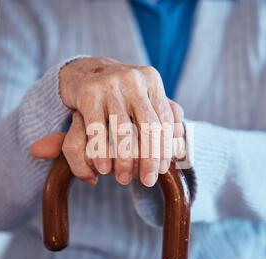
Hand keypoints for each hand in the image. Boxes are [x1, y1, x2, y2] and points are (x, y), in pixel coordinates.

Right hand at [54, 57, 182, 186]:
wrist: (84, 70)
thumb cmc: (121, 91)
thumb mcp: (143, 94)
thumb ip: (162, 112)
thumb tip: (180, 137)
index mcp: (151, 79)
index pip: (164, 119)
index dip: (165, 148)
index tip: (162, 170)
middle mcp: (133, 80)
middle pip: (149, 126)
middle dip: (150, 158)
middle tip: (148, 181)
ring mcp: (110, 85)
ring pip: (123, 131)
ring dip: (125, 160)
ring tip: (123, 179)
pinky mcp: (88, 94)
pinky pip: (97, 130)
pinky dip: (101, 152)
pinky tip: (103, 169)